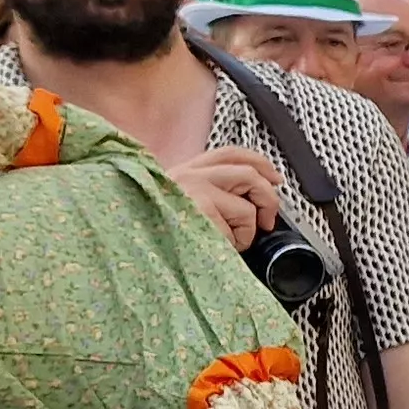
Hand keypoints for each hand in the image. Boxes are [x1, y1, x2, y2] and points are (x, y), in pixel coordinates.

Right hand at [167, 146, 284, 248]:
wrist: (134, 255)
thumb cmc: (156, 235)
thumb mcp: (179, 207)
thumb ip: (208, 195)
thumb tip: (246, 198)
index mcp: (184, 173)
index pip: (229, 154)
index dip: (258, 163)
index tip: (273, 176)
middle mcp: (189, 176)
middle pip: (248, 172)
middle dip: (267, 197)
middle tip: (267, 219)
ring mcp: (196, 192)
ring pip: (247, 203)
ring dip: (249, 227)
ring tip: (233, 241)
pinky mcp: (204, 211)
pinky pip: (242, 225)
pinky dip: (239, 242)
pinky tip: (219, 249)